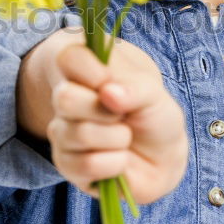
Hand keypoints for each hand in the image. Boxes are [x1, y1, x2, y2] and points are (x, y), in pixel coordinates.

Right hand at [45, 31, 188, 204]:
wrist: (161, 158)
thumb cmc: (152, 116)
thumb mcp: (154, 95)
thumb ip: (135, 88)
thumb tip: (108, 93)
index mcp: (82, 71)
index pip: (68, 58)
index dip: (95, 73)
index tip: (113, 82)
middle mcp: (66, 100)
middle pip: (65, 98)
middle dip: (106, 111)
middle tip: (122, 114)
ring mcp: (62, 133)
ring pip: (79, 133)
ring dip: (116, 138)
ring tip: (125, 137)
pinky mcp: (66, 165)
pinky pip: (86, 164)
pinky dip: (114, 163)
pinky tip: (119, 159)